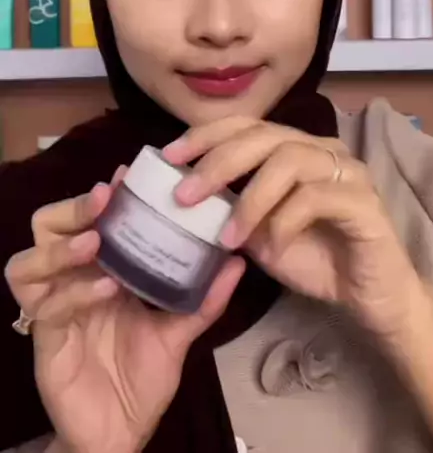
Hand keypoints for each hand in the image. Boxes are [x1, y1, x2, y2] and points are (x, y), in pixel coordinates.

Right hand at [5, 173, 244, 452]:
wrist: (122, 435)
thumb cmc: (141, 379)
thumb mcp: (178, 332)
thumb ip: (204, 298)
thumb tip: (239, 261)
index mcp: (98, 272)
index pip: (88, 220)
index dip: (102, 195)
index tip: (128, 173)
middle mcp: (70, 283)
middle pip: (45, 228)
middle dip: (72, 208)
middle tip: (103, 198)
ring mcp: (52, 311)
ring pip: (27, 263)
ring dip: (61, 247)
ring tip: (96, 240)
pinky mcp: (45, 343)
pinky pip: (45, 309)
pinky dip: (74, 293)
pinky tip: (105, 289)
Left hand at [165, 117, 424, 340]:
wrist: (370, 297)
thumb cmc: (315, 259)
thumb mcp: (259, 235)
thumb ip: (232, 211)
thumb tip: (185, 199)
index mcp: (295, 149)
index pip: (246, 125)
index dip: (206, 135)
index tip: (168, 156)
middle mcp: (322, 150)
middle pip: (264, 136)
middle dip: (218, 162)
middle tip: (183, 194)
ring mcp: (347, 171)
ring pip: (289, 161)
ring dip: (249, 198)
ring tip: (225, 236)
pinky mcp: (364, 201)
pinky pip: (317, 197)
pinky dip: (285, 219)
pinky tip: (270, 245)